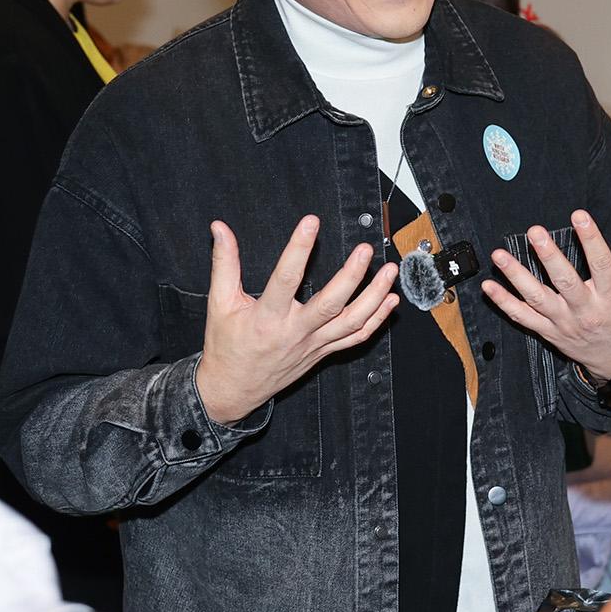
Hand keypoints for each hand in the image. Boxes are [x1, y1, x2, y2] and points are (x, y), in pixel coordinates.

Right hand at [195, 216, 398, 423]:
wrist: (233, 388)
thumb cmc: (226, 345)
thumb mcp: (220, 303)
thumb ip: (224, 263)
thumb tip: (219, 228)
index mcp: (267, 318)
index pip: (286, 279)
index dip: (298, 249)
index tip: (311, 222)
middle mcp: (294, 332)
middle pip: (330, 305)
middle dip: (351, 276)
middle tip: (365, 250)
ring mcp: (313, 344)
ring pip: (351, 322)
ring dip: (375, 296)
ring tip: (390, 270)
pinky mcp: (323, 352)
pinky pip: (356, 338)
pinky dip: (377, 320)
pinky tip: (391, 300)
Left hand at [484, 202, 610, 381]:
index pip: (601, 263)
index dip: (591, 239)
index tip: (579, 215)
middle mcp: (587, 309)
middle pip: (566, 282)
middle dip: (549, 257)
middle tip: (535, 232)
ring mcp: (564, 323)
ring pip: (537, 300)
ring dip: (516, 277)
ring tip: (499, 255)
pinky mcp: (548, 332)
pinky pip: (522, 318)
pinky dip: (504, 303)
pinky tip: (489, 287)